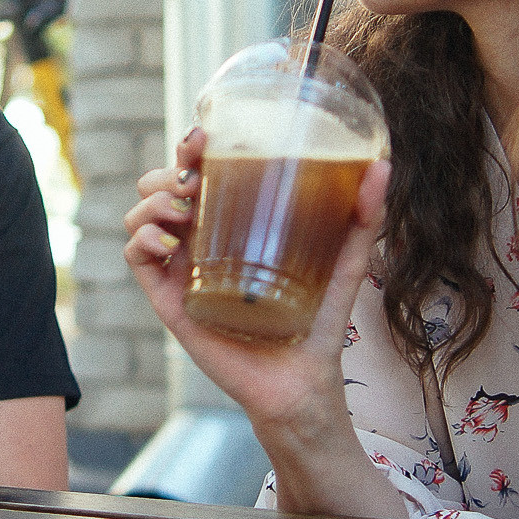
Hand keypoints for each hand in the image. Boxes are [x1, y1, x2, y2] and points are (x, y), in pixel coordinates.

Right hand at [121, 126, 391, 450]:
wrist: (300, 382)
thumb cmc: (318, 322)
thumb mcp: (345, 260)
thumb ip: (362, 216)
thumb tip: (381, 164)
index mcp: (232, 222)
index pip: (198, 171)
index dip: (190, 146)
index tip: (204, 137)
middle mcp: (200, 240)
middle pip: (159, 185)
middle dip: (167, 170)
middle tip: (193, 181)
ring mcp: (181, 269)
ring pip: (140, 214)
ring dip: (153, 201)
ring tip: (183, 212)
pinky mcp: (169, 299)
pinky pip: (136, 258)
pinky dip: (143, 240)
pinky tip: (171, 245)